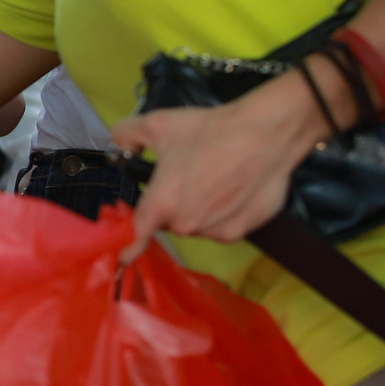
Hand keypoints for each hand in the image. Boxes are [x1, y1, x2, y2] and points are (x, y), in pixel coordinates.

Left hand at [110, 71, 329, 260]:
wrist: (266, 135)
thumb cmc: (210, 130)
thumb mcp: (158, 123)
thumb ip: (126, 135)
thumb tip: (120, 146)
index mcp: (161, 203)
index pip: (135, 236)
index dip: (125, 248)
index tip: (119, 262)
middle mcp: (186, 224)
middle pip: (169, 220)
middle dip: (172, 203)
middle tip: (188, 174)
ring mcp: (214, 231)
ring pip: (195, 224)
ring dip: (198, 208)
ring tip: (215, 176)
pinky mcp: (240, 232)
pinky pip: (220, 225)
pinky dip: (223, 212)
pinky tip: (234, 187)